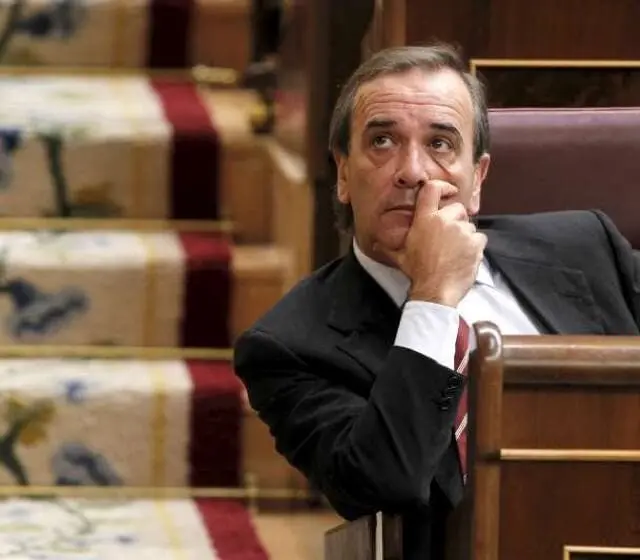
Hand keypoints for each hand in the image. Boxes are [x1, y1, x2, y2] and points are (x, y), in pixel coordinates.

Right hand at [379, 180, 486, 306]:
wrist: (435, 290)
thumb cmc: (418, 273)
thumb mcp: (400, 257)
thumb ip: (388, 247)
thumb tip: (374, 244)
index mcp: (424, 220)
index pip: (432, 190)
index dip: (442, 187)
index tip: (448, 191)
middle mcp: (443, 220)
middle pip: (457, 208)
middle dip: (455, 219)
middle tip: (448, 237)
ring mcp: (461, 231)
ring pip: (469, 225)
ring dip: (464, 235)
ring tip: (455, 251)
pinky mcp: (475, 243)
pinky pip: (479, 238)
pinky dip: (475, 246)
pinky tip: (464, 256)